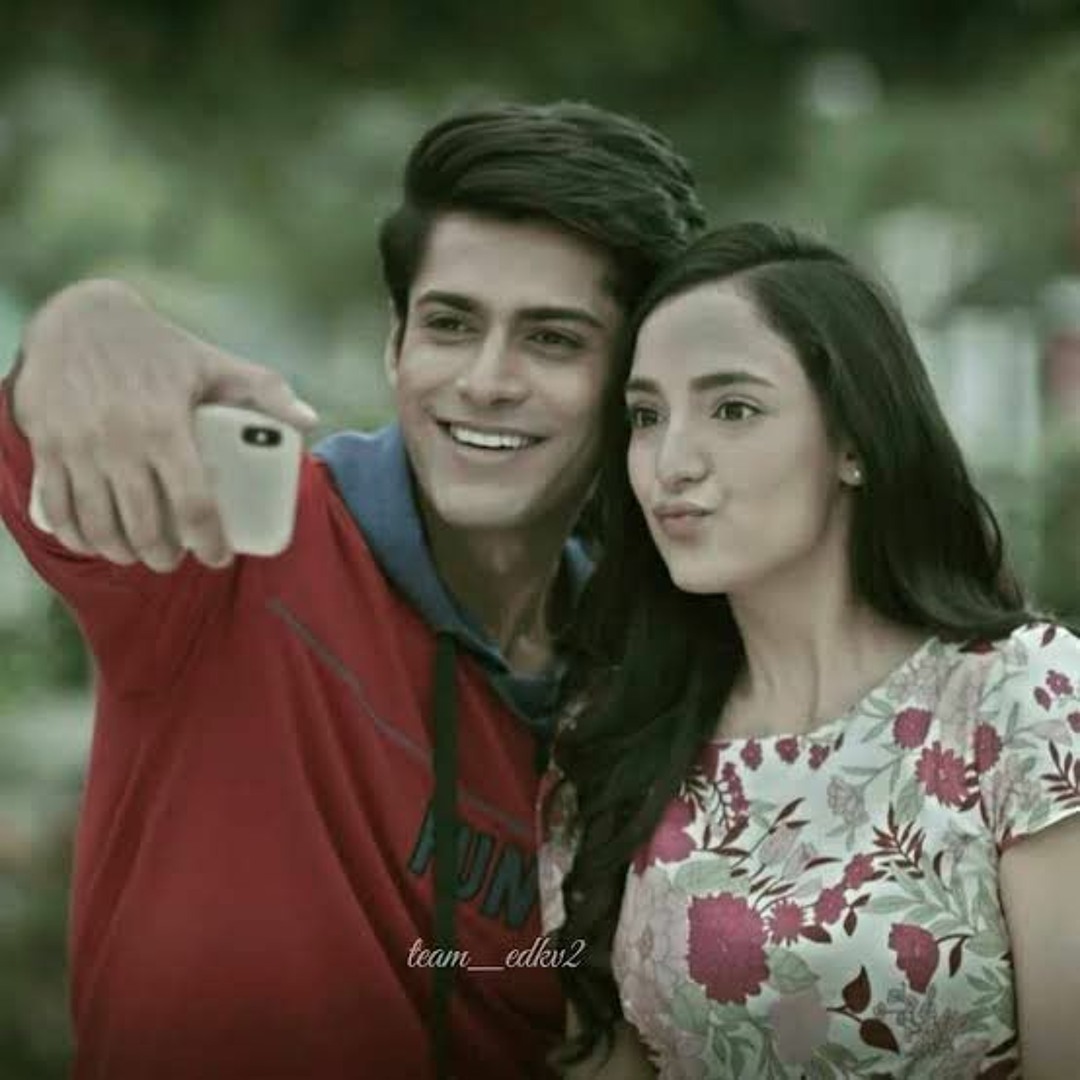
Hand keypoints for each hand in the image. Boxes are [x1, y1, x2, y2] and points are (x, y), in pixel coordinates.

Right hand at [13, 279, 319, 570]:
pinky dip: (76, 537)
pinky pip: (58, 509)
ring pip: (99, 526)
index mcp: (165, 425)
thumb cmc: (160, 349)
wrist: (79, 317)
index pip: (192, 504)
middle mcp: (118, 441)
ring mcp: (77, 446)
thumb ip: (268, 391)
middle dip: (164, 556)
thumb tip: (309, 423)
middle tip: (177, 559)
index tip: (219, 557)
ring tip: (140, 556)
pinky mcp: (45, 445)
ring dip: (122, 553)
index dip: (209, 542)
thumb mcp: (216, 364)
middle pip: (145, 527)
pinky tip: (94, 543)